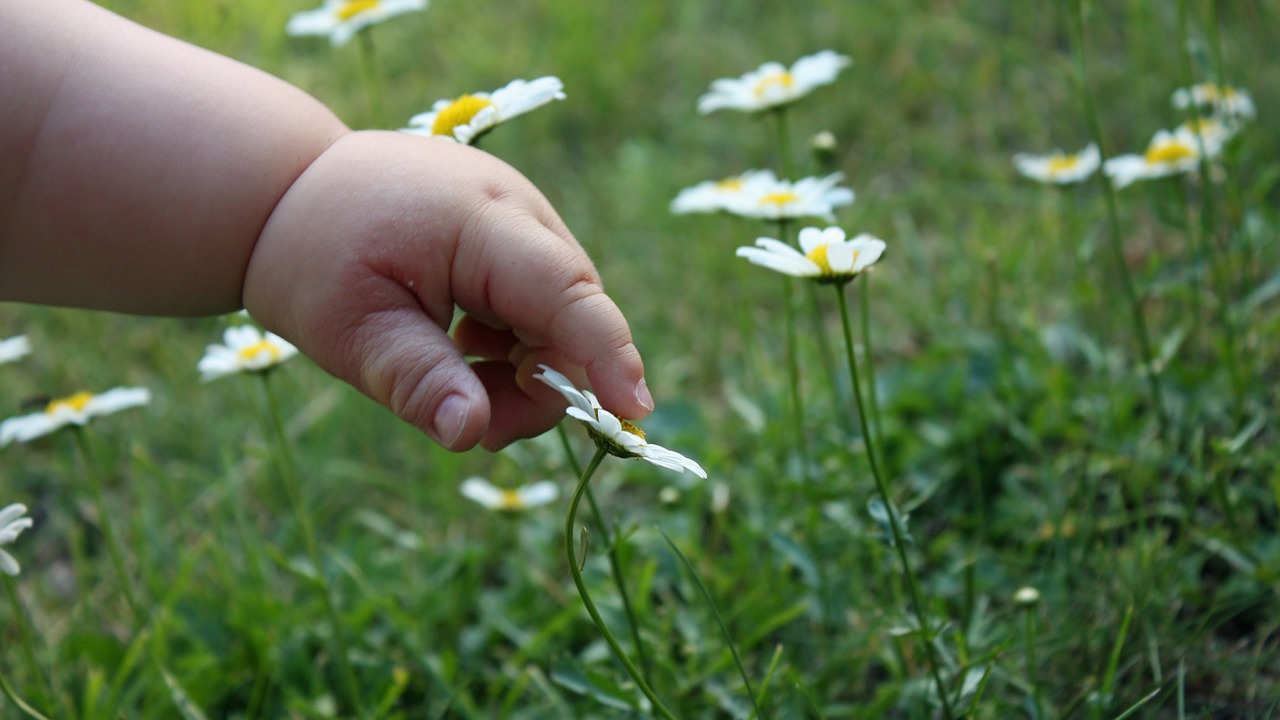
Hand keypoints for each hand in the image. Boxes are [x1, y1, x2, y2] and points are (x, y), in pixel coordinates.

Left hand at [242, 131, 652, 449]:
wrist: (287, 189)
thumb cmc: (312, 254)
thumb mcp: (350, 329)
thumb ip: (418, 380)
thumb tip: (472, 436)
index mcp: (481, 220)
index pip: (566, 291)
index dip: (604, 354)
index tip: (632, 409)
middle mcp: (519, 212)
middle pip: (571, 317)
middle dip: (541, 386)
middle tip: (481, 429)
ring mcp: (521, 222)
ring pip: (559, 320)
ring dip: (521, 373)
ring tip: (451, 383)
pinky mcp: (514, 239)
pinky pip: (538, 308)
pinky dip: (511, 349)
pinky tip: (459, 352)